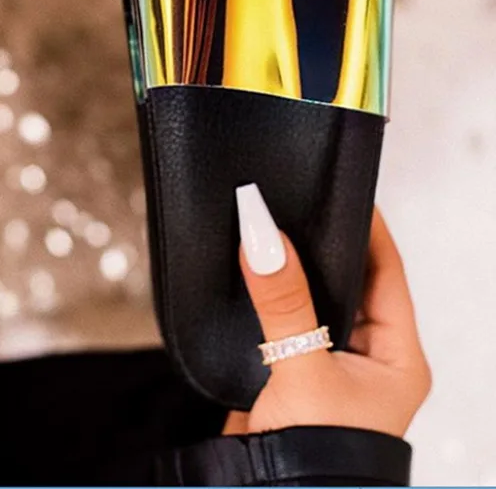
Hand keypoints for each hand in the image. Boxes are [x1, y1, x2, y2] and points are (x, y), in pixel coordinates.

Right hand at [224, 185, 430, 438]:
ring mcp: (327, 362)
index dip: (366, 227)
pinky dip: (268, 292)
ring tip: (270, 224)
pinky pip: (283, 317)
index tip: (341, 188)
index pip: (387, 272)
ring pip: (312, 296)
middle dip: (321, 242)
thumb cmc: (320, 460)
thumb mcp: (305, 372)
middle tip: (294, 200)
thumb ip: (284, 303)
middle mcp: (366, 356)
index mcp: (396, 357)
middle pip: (348, 279)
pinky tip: (252, 269)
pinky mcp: (290, 370)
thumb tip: (262, 235)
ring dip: (291, 266)